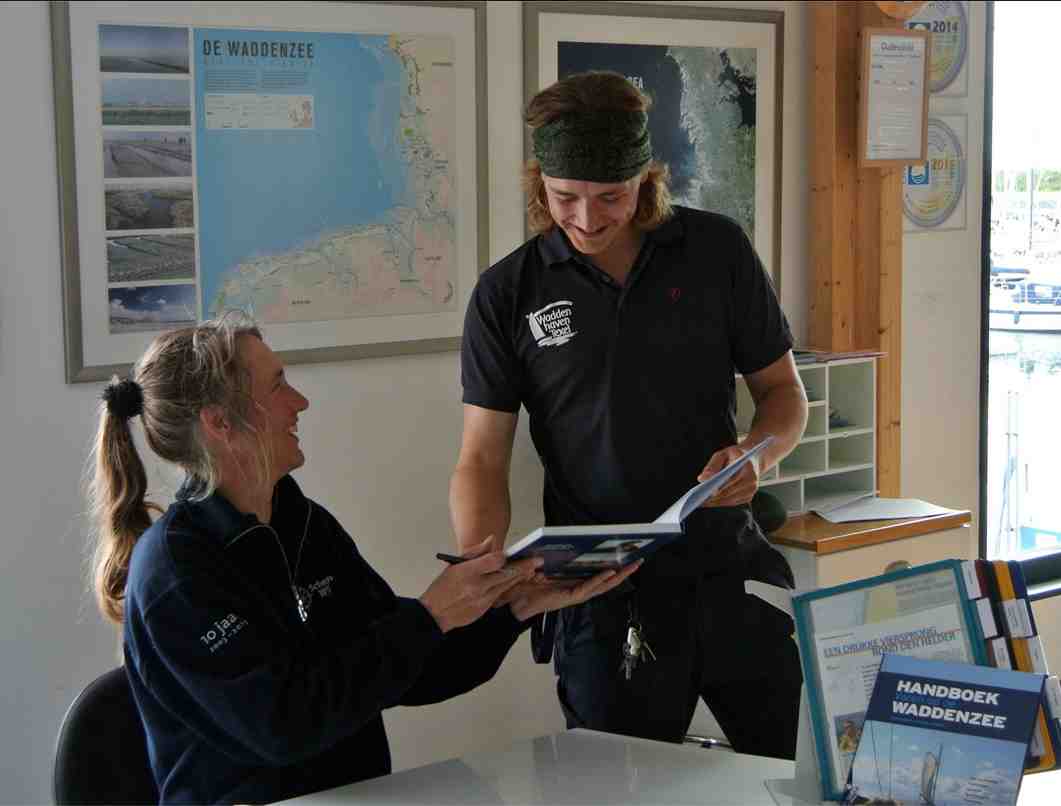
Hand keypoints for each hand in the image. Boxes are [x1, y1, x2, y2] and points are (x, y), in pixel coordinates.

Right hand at [420, 537, 540, 632]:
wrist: (435, 614)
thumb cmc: (442, 587)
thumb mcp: (454, 565)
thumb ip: (476, 552)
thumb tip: (492, 540)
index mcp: (468, 572)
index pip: (494, 560)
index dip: (505, 556)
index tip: (512, 553)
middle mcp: (477, 586)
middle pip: (506, 573)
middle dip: (524, 566)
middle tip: (538, 560)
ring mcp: (483, 599)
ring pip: (507, 585)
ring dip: (521, 577)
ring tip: (533, 569)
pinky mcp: (485, 609)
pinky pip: (502, 595)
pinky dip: (510, 587)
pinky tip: (518, 580)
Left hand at [506, 560, 642, 621]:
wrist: (513, 602)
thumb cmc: (525, 585)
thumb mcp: (540, 566)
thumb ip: (550, 557)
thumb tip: (559, 541)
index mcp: (574, 582)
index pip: (598, 574)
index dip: (614, 567)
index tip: (626, 556)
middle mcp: (578, 589)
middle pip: (607, 581)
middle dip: (624, 572)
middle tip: (639, 560)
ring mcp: (576, 594)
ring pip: (603, 585)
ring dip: (619, 576)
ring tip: (633, 565)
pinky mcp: (570, 597)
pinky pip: (589, 587)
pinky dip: (600, 580)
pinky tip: (611, 571)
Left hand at [697, 444, 760, 506]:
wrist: (752, 459)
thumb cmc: (733, 455)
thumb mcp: (722, 454)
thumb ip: (712, 466)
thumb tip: (702, 479)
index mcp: (747, 468)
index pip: (731, 479)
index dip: (718, 487)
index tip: (705, 492)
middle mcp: (752, 481)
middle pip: (729, 492)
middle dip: (713, 497)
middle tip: (697, 500)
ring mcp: (751, 491)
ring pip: (730, 500)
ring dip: (715, 502)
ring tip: (699, 502)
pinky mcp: (748, 497)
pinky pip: (732, 502)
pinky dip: (720, 503)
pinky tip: (708, 502)